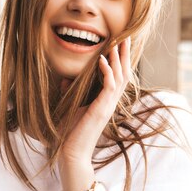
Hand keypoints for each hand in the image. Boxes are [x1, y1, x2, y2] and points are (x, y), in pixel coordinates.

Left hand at [58, 38, 130, 168]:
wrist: (71, 153)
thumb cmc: (70, 134)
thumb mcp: (69, 107)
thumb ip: (70, 93)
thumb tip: (65, 79)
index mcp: (105, 102)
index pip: (118, 78)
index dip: (120, 61)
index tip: (119, 44)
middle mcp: (110, 103)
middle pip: (124, 74)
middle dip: (124, 55)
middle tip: (126, 37)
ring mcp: (108, 106)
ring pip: (120, 77)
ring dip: (118, 59)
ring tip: (117, 43)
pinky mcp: (102, 109)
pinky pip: (110, 86)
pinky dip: (107, 71)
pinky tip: (102, 59)